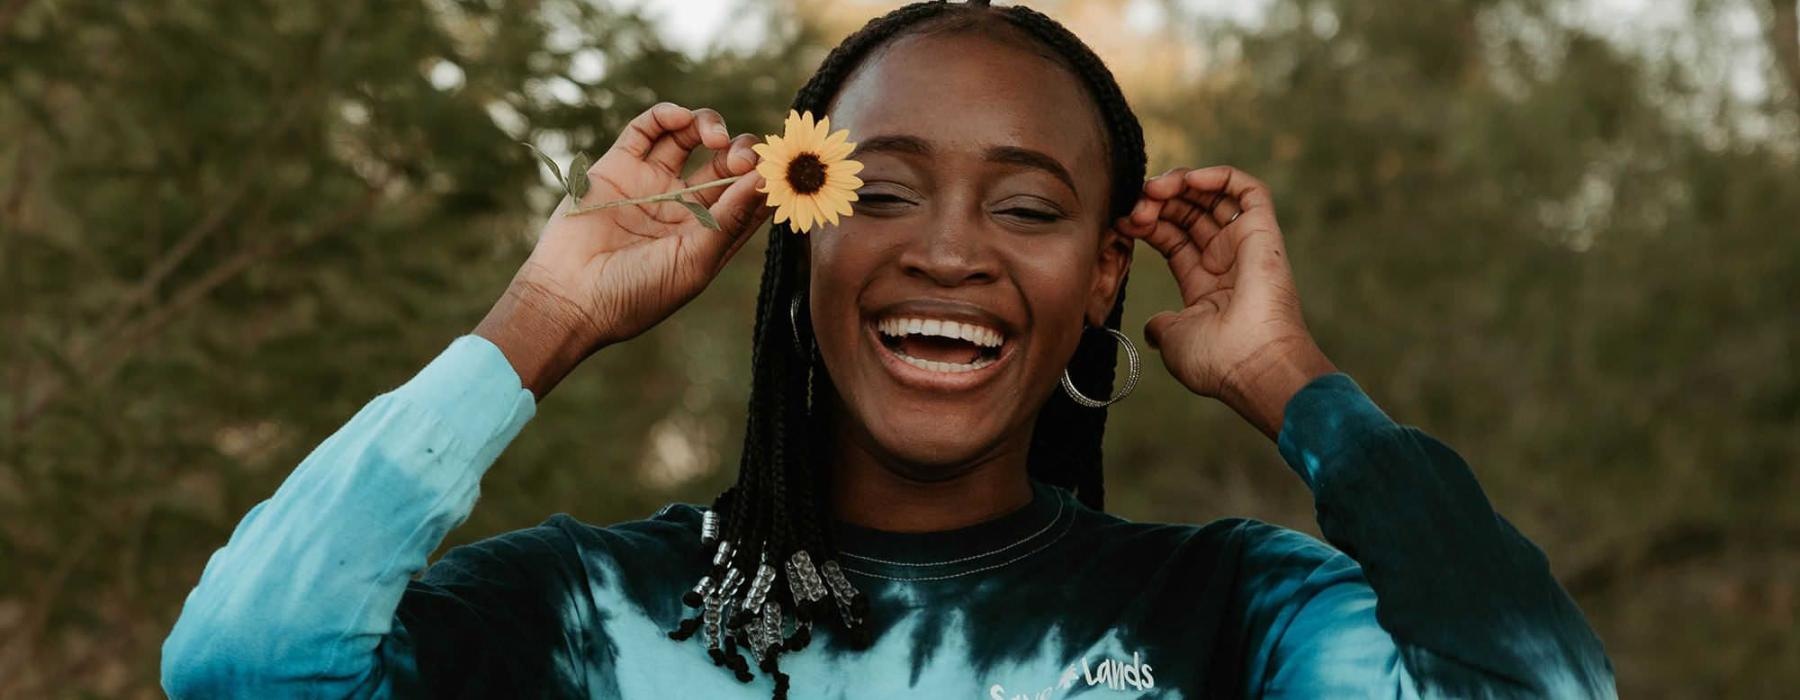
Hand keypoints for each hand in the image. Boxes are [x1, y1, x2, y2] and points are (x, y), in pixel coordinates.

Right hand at [477, 102, 771, 397]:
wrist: (570, 297)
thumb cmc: (637, 293)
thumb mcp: (695, 261)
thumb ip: (730, 219)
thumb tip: (765, 181)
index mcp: (708, 233)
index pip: (748, 195)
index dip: (765, 177)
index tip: (776, 169)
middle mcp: (683, 205)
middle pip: (724, 161)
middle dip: (740, 151)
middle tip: (740, 157)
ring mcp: (651, 183)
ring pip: (689, 137)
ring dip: (708, 125)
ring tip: (713, 137)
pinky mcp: (619, 166)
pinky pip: (647, 130)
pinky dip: (666, 116)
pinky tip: (681, 119)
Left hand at [1115, 166, 1336, 438]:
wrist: (1254, 366)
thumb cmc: (1217, 361)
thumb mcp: (1174, 341)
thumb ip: (1161, 327)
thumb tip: (1152, 328)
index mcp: (1205, 285)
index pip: (1172, 238)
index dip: (1146, 224)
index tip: (1120, 222)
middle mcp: (1226, 262)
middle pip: (1188, 213)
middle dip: (1157, 203)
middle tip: (1135, 205)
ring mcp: (1245, 245)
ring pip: (1212, 197)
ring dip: (1179, 185)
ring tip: (1153, 189)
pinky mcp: (1264, 232)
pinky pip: (1246, 189)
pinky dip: (1217, 176)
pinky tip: (1187, 180)